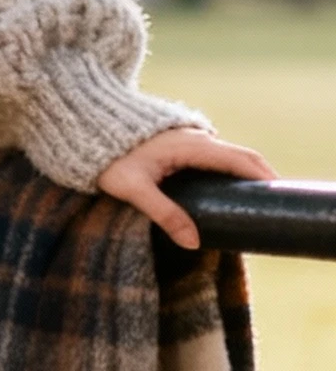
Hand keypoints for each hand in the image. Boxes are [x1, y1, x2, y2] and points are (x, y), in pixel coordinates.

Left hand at [97, 125, 273, 250]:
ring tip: (257, 205)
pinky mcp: (184, 145)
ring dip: (246, 177)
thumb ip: (164, 214)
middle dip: (261, 179)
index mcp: (193, 145)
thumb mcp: (134, 189)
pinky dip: (231, 173)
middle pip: (243, 157)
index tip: (280, 198)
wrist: (89, 128)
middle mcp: (198, 138)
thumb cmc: (109, 159)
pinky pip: (217, 159)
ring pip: (230, 157)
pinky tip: (231, 194)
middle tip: (275, 207)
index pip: (240, 160)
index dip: (263, 178)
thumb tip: (194, 242)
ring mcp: (192, 139)